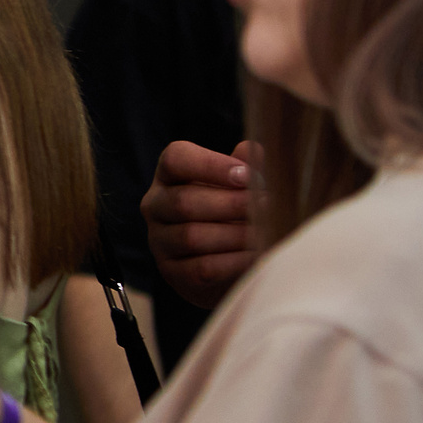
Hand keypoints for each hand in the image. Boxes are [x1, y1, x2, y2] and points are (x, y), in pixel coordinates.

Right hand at [142, 140, 260, 307]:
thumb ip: (246, 165)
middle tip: (267, 206)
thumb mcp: (239, 185)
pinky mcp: (171, 272)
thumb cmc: (233, 213)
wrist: (227, 264)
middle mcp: (156, 205)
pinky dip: (233, 262)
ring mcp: (159, 240)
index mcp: (169, 176)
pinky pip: (201, 268)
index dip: (211, 165)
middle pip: (183, 201)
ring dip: (235, 234)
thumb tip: (253, 151)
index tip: (247, 175)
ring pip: (191, 236)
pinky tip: (256, 255)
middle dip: (231, 204)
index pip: (175, 159)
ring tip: (265, 232)